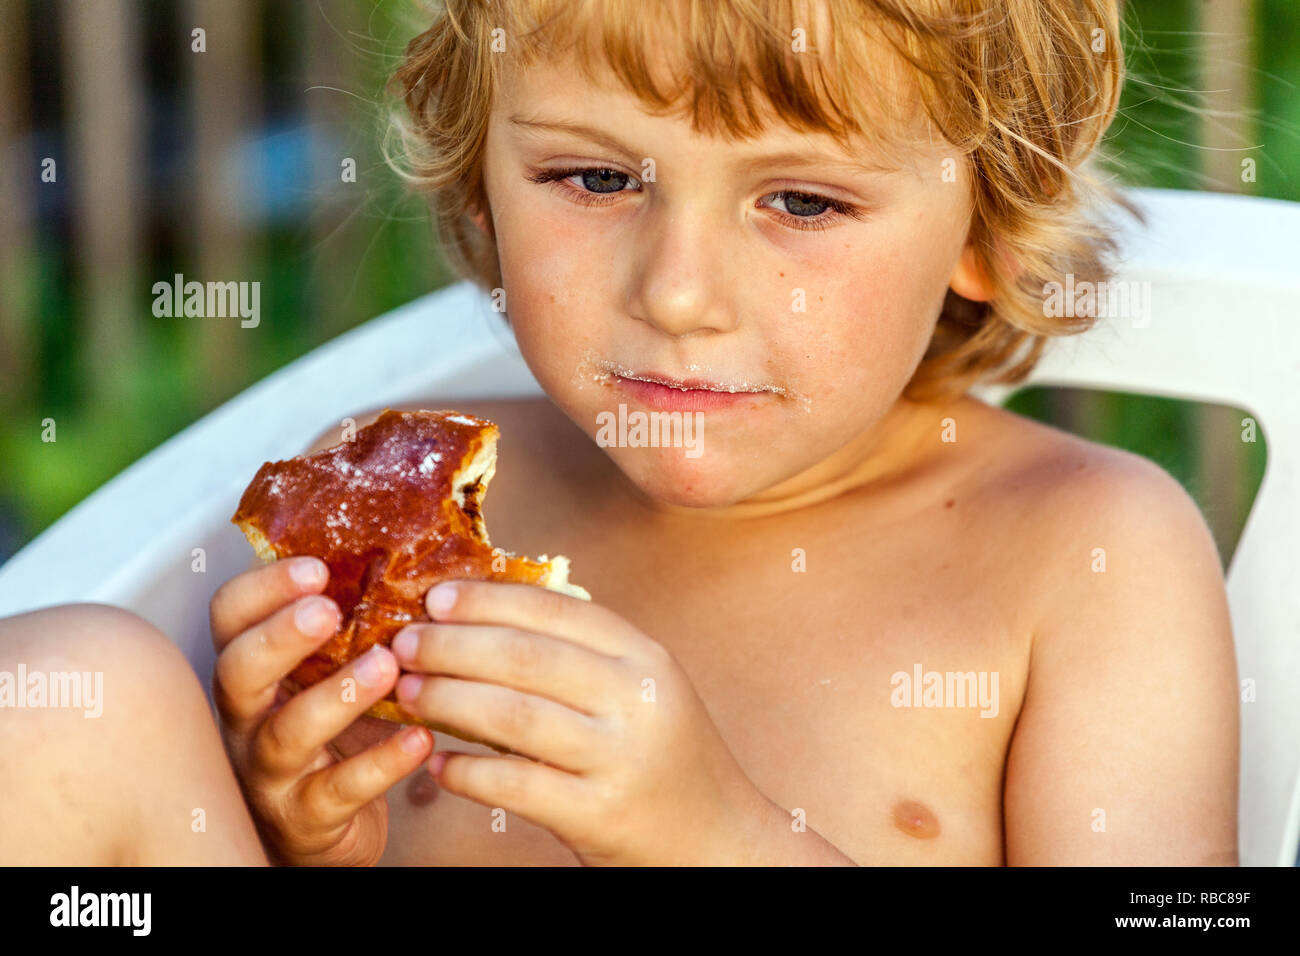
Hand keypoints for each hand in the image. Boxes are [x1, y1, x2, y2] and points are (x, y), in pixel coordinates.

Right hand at [208, 557, 433, 864]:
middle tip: (328, 610)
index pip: (231, 617)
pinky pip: (340, 789)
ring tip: (388, 665)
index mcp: (253, 668)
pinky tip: (420, 739)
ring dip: (339, 694)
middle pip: (239, 670)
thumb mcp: (334, 671)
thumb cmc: (334, 734)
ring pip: (288, 731)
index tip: (315, 567)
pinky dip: (382, 763)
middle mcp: (247, 716)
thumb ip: (356, 622)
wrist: (328, 824)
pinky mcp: (307, 816)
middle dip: (280, 636)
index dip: (262, 588)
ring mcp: (271, 770)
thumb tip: (421, 557)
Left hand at [389, 580, 770, 865]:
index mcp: (644, 657)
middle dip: (452, 645)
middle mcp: (636, 700)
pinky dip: (469, 772)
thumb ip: (584, 652)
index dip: (489, 599)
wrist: (715, 839)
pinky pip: (517, 785)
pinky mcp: (599, 814)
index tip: (437, 597)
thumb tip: (489, 612)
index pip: (556, 610)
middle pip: (525, 657)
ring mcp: (619, 758)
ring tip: (408, 693)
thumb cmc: (663, 756)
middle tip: (405, 644)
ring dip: (448, 699)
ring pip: (514, 716)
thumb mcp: (641, 688)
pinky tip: (439, 762)